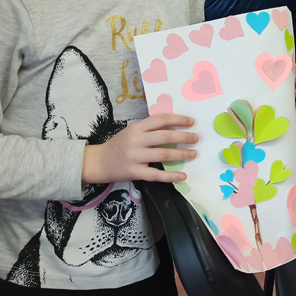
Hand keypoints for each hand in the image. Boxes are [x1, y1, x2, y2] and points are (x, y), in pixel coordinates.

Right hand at [82, 113, 197, 183]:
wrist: (99, 162)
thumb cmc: (119, 145)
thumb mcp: (132, 131)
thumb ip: (149, 129)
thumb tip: (175, 126)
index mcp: (137, 128)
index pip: (160, 120)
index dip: (177, 119)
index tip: (191, 121)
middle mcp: (136, 141)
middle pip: (164, 136)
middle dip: (183, 136)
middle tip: (196, 138)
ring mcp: (135, 157)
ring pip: (163, 154)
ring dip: (181, 154)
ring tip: (193, 154)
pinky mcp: (135, 172)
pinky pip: (156, 175)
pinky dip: (171, 176)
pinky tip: (183, 175)